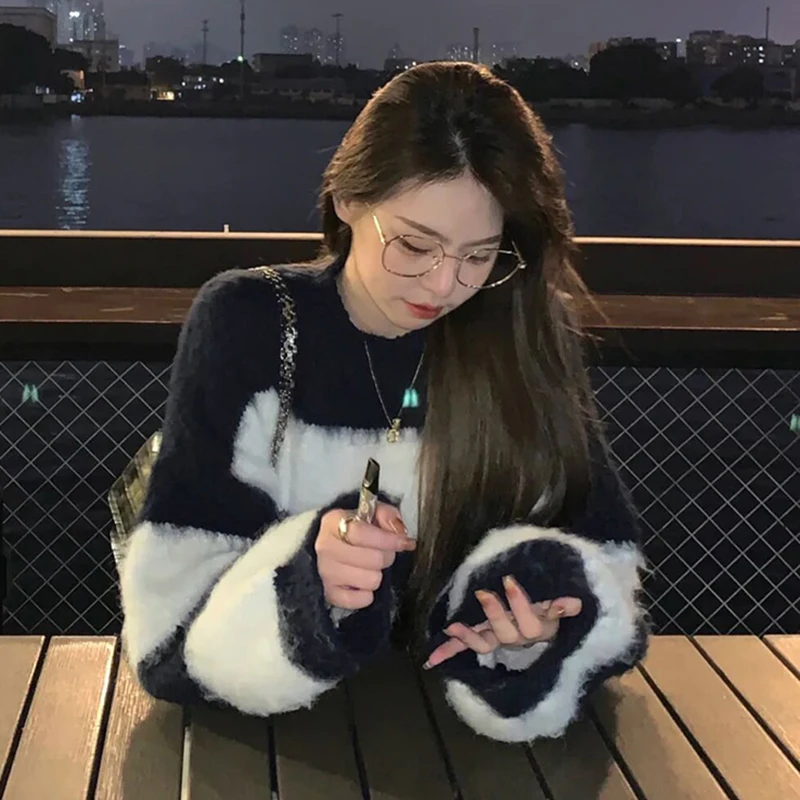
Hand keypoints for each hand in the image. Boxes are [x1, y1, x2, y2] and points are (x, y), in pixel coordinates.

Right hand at [316, 503, 415, 610]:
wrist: (334, 545)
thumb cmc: (356, 527)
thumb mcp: (372, 512)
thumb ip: (388, 515)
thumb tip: (400, 532)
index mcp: (333, 522)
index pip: (362, 533)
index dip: (388, 540)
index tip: (404, 542)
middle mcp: (325, 547)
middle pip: (372, 559)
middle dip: (386, 557)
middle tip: (384, 554)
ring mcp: (325, 572)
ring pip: (370, 581)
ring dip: (377, 575)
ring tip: (371, 567)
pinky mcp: (329, 594)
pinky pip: (359, 601)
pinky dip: (366, 594)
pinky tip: (362, 583)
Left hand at [424, 575, 581, 668]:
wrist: (545, 637)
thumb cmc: (549, 615)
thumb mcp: (557, 610)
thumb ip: (561, 608)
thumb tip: (574, 604)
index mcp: (536, 628)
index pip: (530, 622)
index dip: (520, 604)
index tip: (509, 581)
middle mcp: (515, 637)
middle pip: (506, 631)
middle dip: (494, 612)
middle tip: (483, 593)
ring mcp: (498, 639)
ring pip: (484, 642)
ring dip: (467, 637)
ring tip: (451, 628)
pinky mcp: (484, 639)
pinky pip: (465, 647)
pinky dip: (448, 652)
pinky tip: (430, 661)